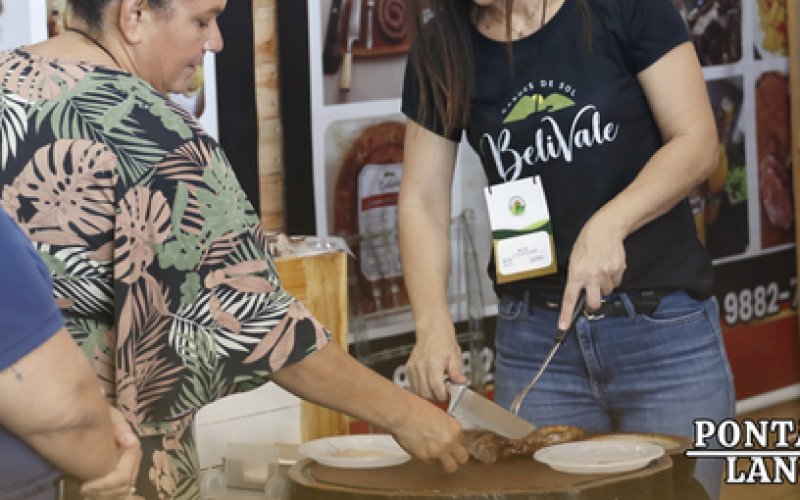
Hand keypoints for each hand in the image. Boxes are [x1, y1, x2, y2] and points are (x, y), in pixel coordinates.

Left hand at [80, 407, 140, 498]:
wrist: (95, 416)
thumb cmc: (101, 417)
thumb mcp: (110, 416)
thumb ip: (119, 427)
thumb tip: (132, 441)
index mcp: (132, 448)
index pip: (124, 475)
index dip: (104, 483)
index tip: (83, 485)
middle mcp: (133, 459)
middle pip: (123, 485)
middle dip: (102, 491)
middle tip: (82, 489)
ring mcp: (128, 466)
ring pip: (121, 491)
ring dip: (103, 494)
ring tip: (85, 490)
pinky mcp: (121, 472)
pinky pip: (118, 490)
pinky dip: (105, 493)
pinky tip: (91, 490)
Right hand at [391, 399, 468, 472]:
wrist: (402, 415)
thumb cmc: (417, 409)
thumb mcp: (439, 414)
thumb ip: (446, 427)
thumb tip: (445, 434)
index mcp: (455, 429)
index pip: (461, 442)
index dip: (454, 442)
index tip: (447, 441)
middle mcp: (450, 443)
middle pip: (462, 459)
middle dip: (456, 458)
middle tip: (448, 454)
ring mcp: (438, 453)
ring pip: (449, 467)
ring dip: (443, 462)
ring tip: (434, 454)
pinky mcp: (425, 459)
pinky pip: (431, 464)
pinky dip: (428, 459)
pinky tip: (421, 449)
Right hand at [406, 324, 465, 401]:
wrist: (431, 332)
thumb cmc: (443, 342)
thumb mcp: (454, 356)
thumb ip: (456, 371)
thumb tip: (461, 382)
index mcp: (432, 362)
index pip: (436, 387)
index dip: (444, 396)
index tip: (451, 396)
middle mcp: (420, 366)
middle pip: (426, 393)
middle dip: (438, 398)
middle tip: (446, 395)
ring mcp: (412, 368)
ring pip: (419, 393)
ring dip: (430, 396)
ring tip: (439, 389)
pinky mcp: (408, 370)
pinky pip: (414, 387)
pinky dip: (423, 390)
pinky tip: (430, 385)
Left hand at [559, 212, 626, 329]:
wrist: (606, 229)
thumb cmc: (587, 242)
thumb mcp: (574, 259)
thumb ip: (576, 276)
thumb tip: (580, 292)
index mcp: (576, 273)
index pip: (570, 298)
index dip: (566, 314)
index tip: (563, 326)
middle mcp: (592, 276)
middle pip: (593, 303)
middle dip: (592, 305)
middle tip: (590, 300)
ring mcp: (606, 274)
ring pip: (606, 292)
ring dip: (603, 287)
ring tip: (600, 272)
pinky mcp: (618, 271)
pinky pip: (615, 283)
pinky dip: (612, 279)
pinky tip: (608, 267)